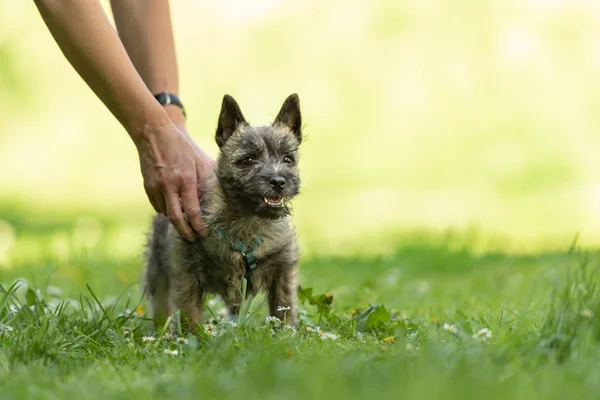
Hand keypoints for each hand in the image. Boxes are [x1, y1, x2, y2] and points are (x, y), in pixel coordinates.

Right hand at [134, 115, 213, 240]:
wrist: (153, 133)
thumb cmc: (182, 146)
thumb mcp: (200, 160)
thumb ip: (208, 179)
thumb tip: (215, 197)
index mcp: (185, 180)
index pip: (192, 211)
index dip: (198, 225)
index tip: (204, 233)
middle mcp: (169, 186)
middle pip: (176, 219)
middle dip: (185, 232)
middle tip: (192, 239)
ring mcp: (156, 187)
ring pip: (166, 213)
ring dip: (176, 220)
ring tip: (185, 225)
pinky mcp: (147, 187)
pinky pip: (158, 205)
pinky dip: (166, 210)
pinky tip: (174, 208)